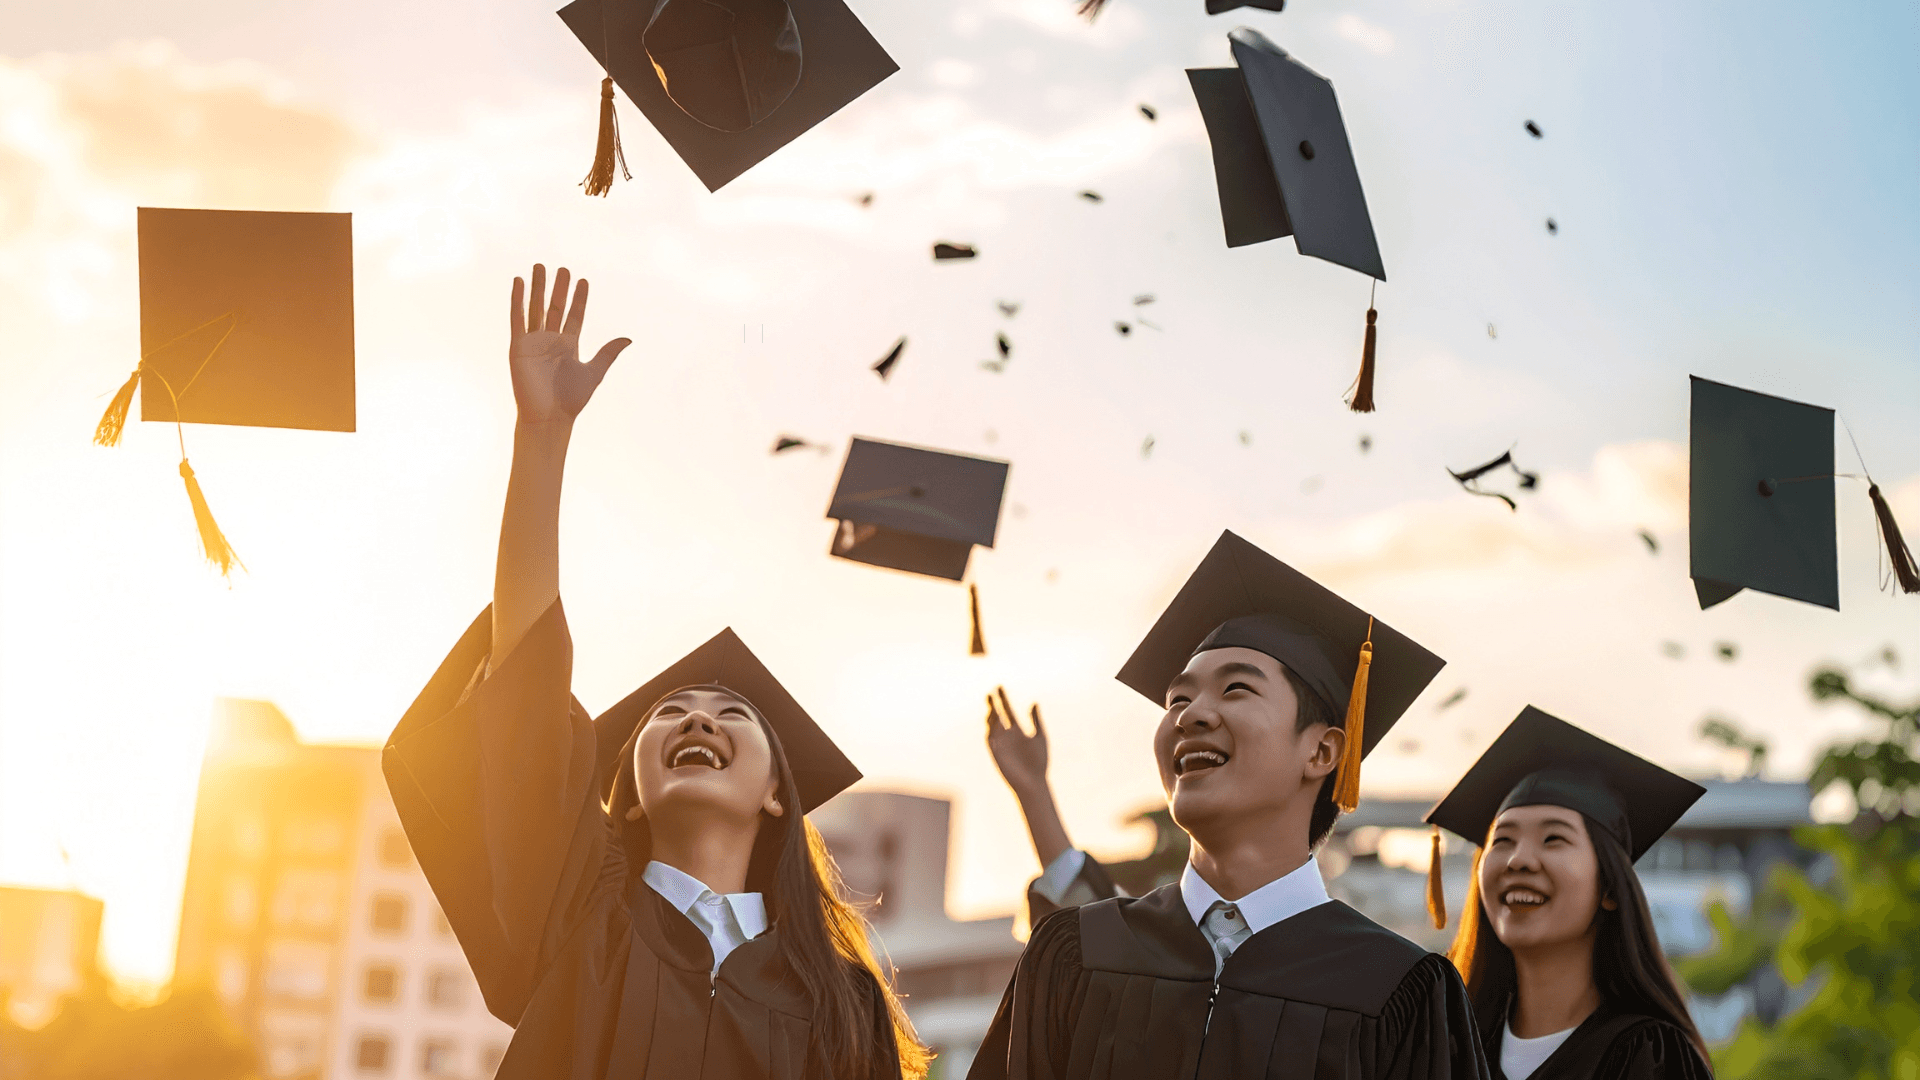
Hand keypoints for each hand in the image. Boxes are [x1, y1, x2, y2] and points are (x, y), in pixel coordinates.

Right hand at [509, 264, 630, 424]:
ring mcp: (534, 342)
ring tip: (539, 266)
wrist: (549, 415)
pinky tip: (519, 282)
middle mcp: (551, 341)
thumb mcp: (594, 371)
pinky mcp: (518, 346)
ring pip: (536, 308)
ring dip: (537, 288)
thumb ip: (608, 352)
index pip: (575, 316)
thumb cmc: (571, 399)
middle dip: (559, 288)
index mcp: (569, 346)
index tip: (583, 281)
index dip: (579, 299)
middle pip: (555, 307)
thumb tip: (628, 338)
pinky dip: (517, 300)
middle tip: (563, 268)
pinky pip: (517, 318)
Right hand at [985, 689, 1048, 799]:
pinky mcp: (996, 754)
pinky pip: (991, 740)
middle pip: (996, 716)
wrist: (1035, 782)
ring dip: (992, 718)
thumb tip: (1034, 702)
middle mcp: (1006, 736)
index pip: (1007, 711)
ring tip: (994, 709)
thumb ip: (1036, 720)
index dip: (1003, 699)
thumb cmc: (1040, 761)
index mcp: (1017, 731)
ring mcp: (1000, 744)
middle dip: (993, 706)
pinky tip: (995, 721)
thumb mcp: (1040, 737)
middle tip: (990, 694)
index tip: (999, 687)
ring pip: (992, 727)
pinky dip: (992, 730)